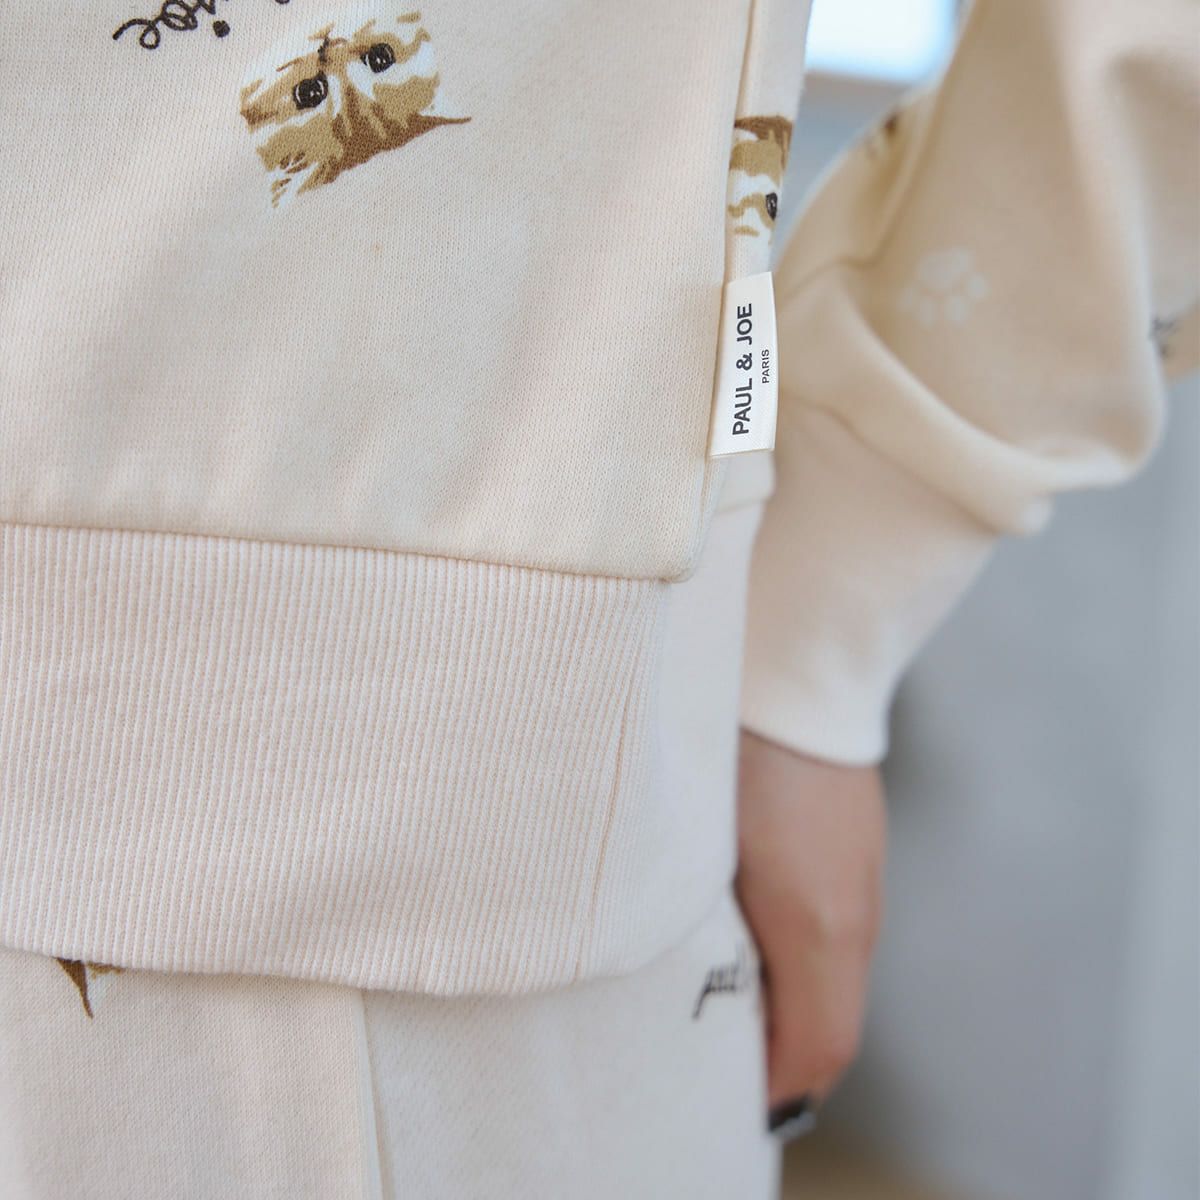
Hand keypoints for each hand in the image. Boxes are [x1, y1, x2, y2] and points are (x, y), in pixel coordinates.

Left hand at [735, 729, 886, 1122]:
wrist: (797, 674)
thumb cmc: (736, 753)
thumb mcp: (702, 845)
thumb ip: (704, 926)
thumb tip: (698, 986)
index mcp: (818, 925)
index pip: (816, 1051)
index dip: (770, 1088)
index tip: (719, 1093)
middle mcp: (856, 916)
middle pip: (832, 1030)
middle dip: (780, 1060)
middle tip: (718, 1063)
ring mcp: (865, 884)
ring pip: (839, 987)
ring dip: (792, 1012)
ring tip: (730, 1008)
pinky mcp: (861, 858)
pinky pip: (843, 943)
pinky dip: (805, 968)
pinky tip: (758, 943)